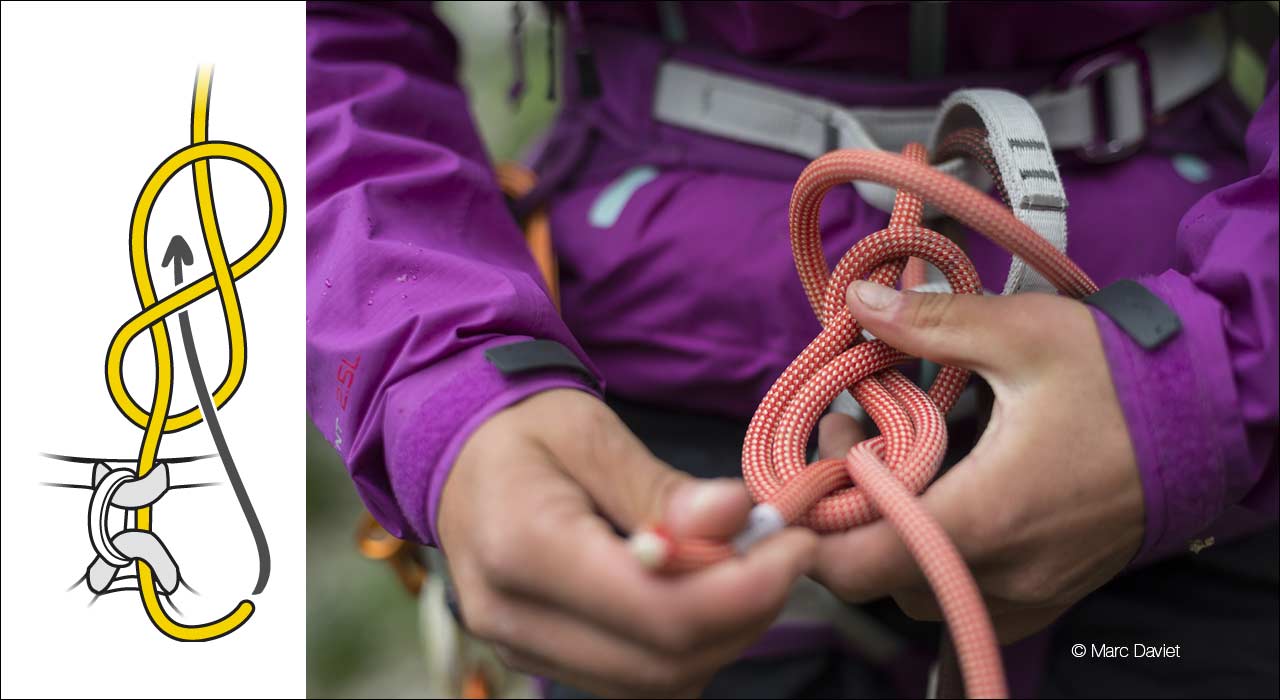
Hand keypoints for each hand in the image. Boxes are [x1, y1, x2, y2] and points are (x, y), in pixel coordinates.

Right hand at [439, 389, 816, 696]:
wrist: (457, 452)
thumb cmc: (525, 428)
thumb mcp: (591, 432)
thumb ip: (661, 487)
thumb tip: (736, 517)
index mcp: (522, 547)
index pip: (657, 610)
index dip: (746, 590)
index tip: (795, 543)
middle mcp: (513, 617)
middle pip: (663, 662)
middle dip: (746, 614)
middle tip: (785, 552)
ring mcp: (522, 648)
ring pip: (655, 684)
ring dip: (723, 635)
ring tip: (747, 566)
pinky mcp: (541, 658)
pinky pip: (634, 681)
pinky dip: (687, 646)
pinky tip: (705, 591)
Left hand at [812, 281, 1143, 642]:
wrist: (1215, 415)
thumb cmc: (1123, 378)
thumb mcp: (1023, 335)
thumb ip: (933, 324)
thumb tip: (862, 303)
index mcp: (987, 513)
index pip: (862, 561)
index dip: (815, 528)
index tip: (807, 471)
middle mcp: (1006, 570)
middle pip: (882, 577)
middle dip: (849, 516)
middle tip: (854, 438)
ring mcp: (1031, 590)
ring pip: (923, 593)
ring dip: (891, 538)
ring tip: (895, 463)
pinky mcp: (1051, 593)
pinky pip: (969, 600)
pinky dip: (938, 561)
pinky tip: (942, 501)